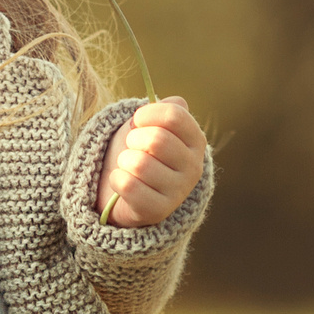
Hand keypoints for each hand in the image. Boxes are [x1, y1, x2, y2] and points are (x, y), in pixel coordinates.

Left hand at [95, 97, 206, 228]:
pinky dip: (117, 180)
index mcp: (195, 141)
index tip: (137, 120)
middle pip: (157, 140)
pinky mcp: (157, 211)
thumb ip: (166, 109)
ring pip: (140, 164)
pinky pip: (128, 186)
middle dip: (133, 139)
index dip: (148, 113)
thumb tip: (177, 103)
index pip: (175, 115)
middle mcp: (194, 167)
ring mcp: (178, 192)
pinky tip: (122, 183)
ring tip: (128, 166)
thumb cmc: (139, 151)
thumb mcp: (152, 125)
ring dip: (124, 161)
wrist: (124, 189)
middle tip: (131, 147)